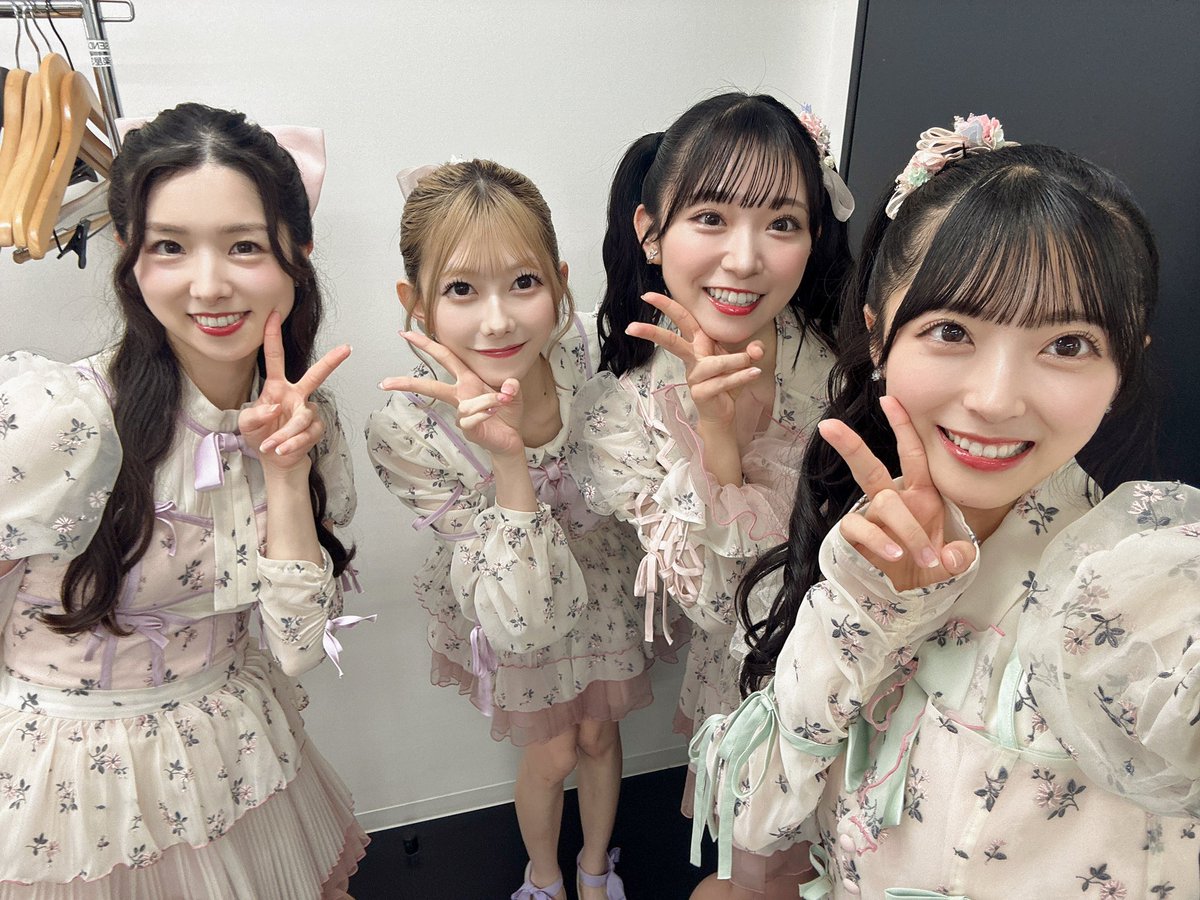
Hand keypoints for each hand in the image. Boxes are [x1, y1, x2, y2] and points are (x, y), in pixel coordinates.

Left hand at [238, 310, 350, 472]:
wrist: (276, 459)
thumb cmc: (261, 435)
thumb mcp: (246, 423)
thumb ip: (255, 414)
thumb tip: (275, 408)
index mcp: (277, 387)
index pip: (275, 357)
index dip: (272, 336)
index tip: (273, 315)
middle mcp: (296, 395)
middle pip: (316, 375)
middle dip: (331, 361)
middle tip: (346, 349)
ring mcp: (308, 412)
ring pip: (302, 417)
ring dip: (285, 434)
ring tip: (272, 446)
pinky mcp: (316, 429)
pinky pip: (307, 434)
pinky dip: (292, 444)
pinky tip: (282, 450)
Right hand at [380, 330, 525, 457]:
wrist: (511, 438)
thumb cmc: (507, 412)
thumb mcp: (513, 392)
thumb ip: (511, 385)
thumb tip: (508, 386)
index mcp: (467, 379)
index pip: (445, 357)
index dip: (427, 344)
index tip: (407, 334)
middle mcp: (461, 394)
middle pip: (431, 385)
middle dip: (408, 381)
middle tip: (386, 381)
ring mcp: (461, 412)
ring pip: (465, 404)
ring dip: (487, 402)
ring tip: (501, 403)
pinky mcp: (466, 428)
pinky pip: (472, 418)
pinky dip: (486, 415)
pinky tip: (493, 416)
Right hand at [627, 292, 763, 427]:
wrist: (722, 413)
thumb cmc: (725, 382)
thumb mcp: (740, 362)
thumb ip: (749, 351)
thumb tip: (756, 349)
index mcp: (698, 344)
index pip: (682, 320)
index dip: (666, 306)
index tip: (647, 296)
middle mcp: (693, 359)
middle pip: (671, 341)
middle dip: (653, 332)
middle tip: (632, 326)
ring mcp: (694, 377)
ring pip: (713, 363)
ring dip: (734, 360)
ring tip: (752, 361)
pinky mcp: (701, 393)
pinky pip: (723, 382)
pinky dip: (740, 377)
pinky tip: (754, 372)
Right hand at [818, 395, 975, 591]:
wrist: (908, 595)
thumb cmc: (929, 565)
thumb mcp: (955, 561)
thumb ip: (961, 556)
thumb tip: (952, 556)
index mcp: (920, 494)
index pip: (912, 453)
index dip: (902, 426)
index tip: (889, 399)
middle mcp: (894, 500)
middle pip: (870, 468)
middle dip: (851, 445)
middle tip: (828, 426)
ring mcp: (873, 518)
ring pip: (882, 504)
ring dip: (906, 528)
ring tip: (921, 555)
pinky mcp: (857, 538)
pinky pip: (861, 530)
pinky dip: (880, 541)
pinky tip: (894, 554)